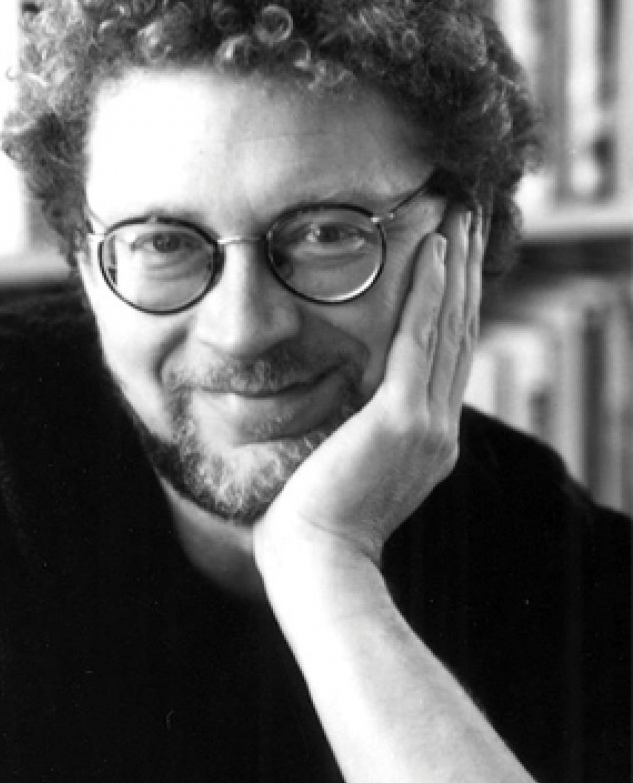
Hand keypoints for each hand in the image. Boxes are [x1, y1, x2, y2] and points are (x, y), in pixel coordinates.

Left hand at [254, 204, 484, 569]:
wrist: (314, 565)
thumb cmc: (312, 525)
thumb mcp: (346, 472)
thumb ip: (357, 436)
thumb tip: (338, 412)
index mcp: (429, 440)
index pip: (446, 357)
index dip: (454, 304)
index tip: (452, 258)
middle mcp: (439, 427)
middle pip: (459, 332)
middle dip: (464, 272)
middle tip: (468, 219)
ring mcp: (427, 423)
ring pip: (448, 327)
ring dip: (454, 268)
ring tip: (458, 218)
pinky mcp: (402, 419)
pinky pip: (419, 340)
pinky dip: (429, 293)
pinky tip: (432, 251)